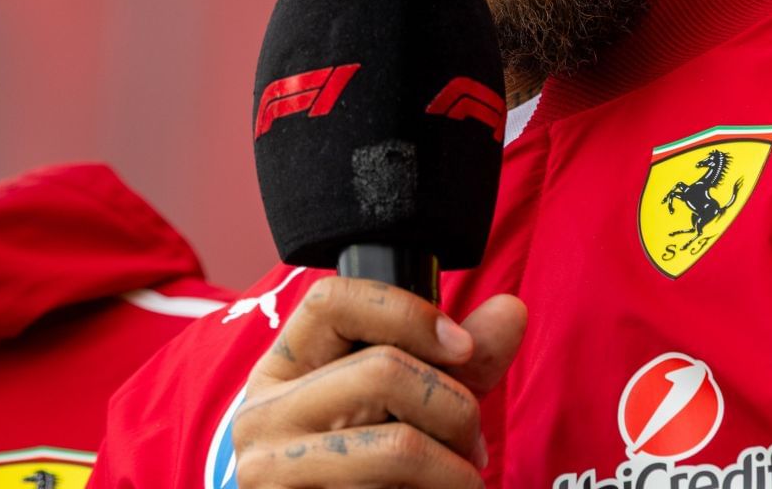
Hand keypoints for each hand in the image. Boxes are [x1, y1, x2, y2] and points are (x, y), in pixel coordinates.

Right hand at [232, 277, 525, 488]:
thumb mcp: (397, 409)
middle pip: (382, 371)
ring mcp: (273, 472)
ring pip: (400, 446)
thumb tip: (510, 311)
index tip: (459, 345)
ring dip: (457, 469)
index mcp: (281, 370)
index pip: (330, 301)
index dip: (405, 312)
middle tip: (473, 446)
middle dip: (456, 408)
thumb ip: (454, 364)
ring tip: (461, 481)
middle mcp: (262, 415)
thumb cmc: (361, 472)